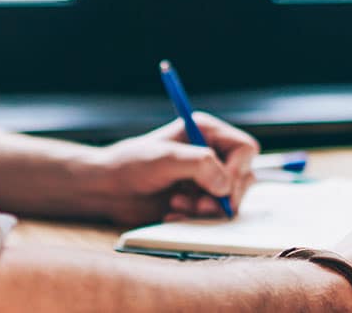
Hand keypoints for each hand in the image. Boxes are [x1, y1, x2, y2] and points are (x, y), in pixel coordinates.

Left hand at [87, 112, 258, 225]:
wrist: (107, 189)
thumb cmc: (131, 165)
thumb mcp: (165, 159)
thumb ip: (201, 165)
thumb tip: (226, 186)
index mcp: (206, 131)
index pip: (245, 149)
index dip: (238, 169)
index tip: (221, 187)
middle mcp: (211, 153)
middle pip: (244, 177)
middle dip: (223, 195)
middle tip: (199, 205)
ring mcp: (206, 178)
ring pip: (231, 199)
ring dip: (208, 209)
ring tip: (178, 206)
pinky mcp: (198, 200)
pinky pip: (214, 214)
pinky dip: (197, 219)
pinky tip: (173, 214)